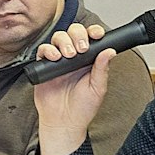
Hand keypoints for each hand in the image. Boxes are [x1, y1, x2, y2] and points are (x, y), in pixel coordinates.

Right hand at [32, 23, 114, 154]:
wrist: (63, 122)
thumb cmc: (82, 108)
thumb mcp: (97, 89)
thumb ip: (102, 69)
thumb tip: (110, 51)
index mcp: (89, 60)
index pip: (91, 38)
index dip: (94, 32)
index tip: (97, 35)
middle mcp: (74, 57)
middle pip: (73, 32)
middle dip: (78, 35)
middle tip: (82, 48)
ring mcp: (58, 60)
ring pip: (58, 37)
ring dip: (64, 41)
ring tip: (69, 54)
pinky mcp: (44, 66)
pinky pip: (43, 50)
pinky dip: (48, 50)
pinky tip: (55, 58)